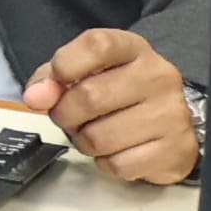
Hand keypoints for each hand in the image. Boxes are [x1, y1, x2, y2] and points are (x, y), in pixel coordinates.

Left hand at [29, 28, 198, 183]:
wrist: (170, 123)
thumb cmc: (120, 93)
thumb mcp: (84, 72)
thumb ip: (52, 78)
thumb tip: (35, 96)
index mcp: (134, 49)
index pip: (96, 45)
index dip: (65, 65)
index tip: (57, 80)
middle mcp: (158, 77)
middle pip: (89, 97)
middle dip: (65, 114)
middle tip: (71, 117)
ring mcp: (171, 114)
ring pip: (99, 138)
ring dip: (84, 142)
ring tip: (95, 133)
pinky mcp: (175, 150)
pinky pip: (118, 165)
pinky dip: (107, 163)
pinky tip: (118, 150)